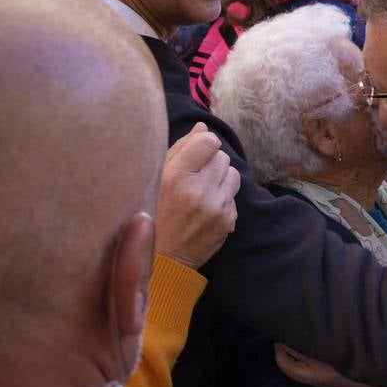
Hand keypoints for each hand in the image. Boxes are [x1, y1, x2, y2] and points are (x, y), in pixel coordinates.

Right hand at [154, 122, 240, 269]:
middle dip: (211, 162)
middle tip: (195, 177)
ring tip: (202, 191)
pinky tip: (206, 208)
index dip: (204, 143)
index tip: (197, 152)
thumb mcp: (155, 178)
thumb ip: (179, 149)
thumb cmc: (153, 213)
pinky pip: (234, 196)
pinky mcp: (228, 221)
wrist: (162, 259)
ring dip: (220, 178)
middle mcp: (198, 190)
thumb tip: (202, 126)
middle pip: (222, 156)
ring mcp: (216, 207)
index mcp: (175, 176)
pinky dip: (223, 198)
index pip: (208, 140)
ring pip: (233, 173)